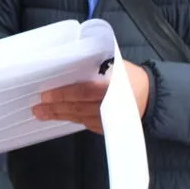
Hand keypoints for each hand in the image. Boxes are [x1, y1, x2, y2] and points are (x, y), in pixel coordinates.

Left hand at [32, 60, 149, 134]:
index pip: (83, 92)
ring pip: (79, 118)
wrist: (152, 97)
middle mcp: (109, 107)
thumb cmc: (131, 77)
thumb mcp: (117, 64)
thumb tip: (72, 60)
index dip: (63, 95)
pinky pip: (86, 125)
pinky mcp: (108, 128)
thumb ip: (98, 64)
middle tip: (37, 107)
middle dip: (55, 108)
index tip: (46, 95)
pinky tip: (59, 117)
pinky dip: (72, 120)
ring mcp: (108, 120)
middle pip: (77, 108)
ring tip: (42, 113)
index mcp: (112, 87)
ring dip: (59, 115)